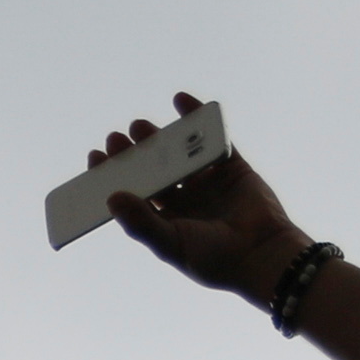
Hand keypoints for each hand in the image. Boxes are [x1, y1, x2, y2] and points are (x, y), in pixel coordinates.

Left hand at [94, 99, 312, 298]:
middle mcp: (186, 200)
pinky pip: (213, 138)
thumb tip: (111, 197)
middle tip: (116, 137)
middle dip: (135, 153)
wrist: (263, 255)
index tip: (96, 156)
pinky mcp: (232, 167)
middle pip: (154, 170)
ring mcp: (209, 182)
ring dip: (161, 136)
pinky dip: (198, 117)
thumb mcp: (171, 243)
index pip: (134, 194)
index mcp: (168, 220)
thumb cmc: (214, 259)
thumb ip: (141, 222)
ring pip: (180, 153)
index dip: (114, 175)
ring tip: (139, 125)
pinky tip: (181, 101)